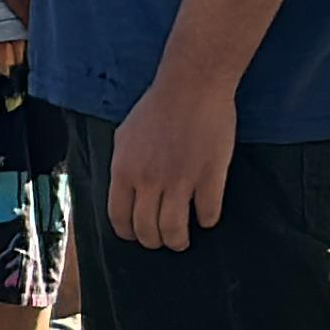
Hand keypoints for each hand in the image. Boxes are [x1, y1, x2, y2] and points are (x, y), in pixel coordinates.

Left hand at [108, 75, 236, 250]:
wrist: (191, 87)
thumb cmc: (156, 109)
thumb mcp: (124, 138)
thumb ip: (123, 167)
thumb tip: (125, 192)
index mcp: (123, 172)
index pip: (119, 217)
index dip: (127, 233)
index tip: (135, 237)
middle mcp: (148, 180)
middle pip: (146, 228)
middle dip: (153, 241)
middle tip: (161, 242)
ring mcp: (180, 179)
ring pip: (174, 228)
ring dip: (178, 240)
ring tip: (181, 241)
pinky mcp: (210, 175)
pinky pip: (208, 212)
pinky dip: (207, 220)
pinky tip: (206, 218)